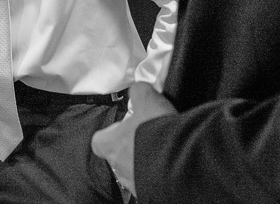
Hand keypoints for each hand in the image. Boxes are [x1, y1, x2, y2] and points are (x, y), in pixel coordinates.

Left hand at [91, 82, 176, 196]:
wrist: (179, 161)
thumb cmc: (155, 132)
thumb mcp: (146, 98)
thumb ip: (138, 91)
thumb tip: (138, 88)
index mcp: (111, 145)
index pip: (99, 141)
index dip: (109, 134)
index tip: (121, 128)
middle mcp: (119, 167)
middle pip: (118, 157)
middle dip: (131, 148)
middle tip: (147, 137)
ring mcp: (135, 183)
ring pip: (135, 171)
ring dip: (145, 162)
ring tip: (162, 151)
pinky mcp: (152, 191)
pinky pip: (151, 181)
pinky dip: (159, 173)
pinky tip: (171, 163)